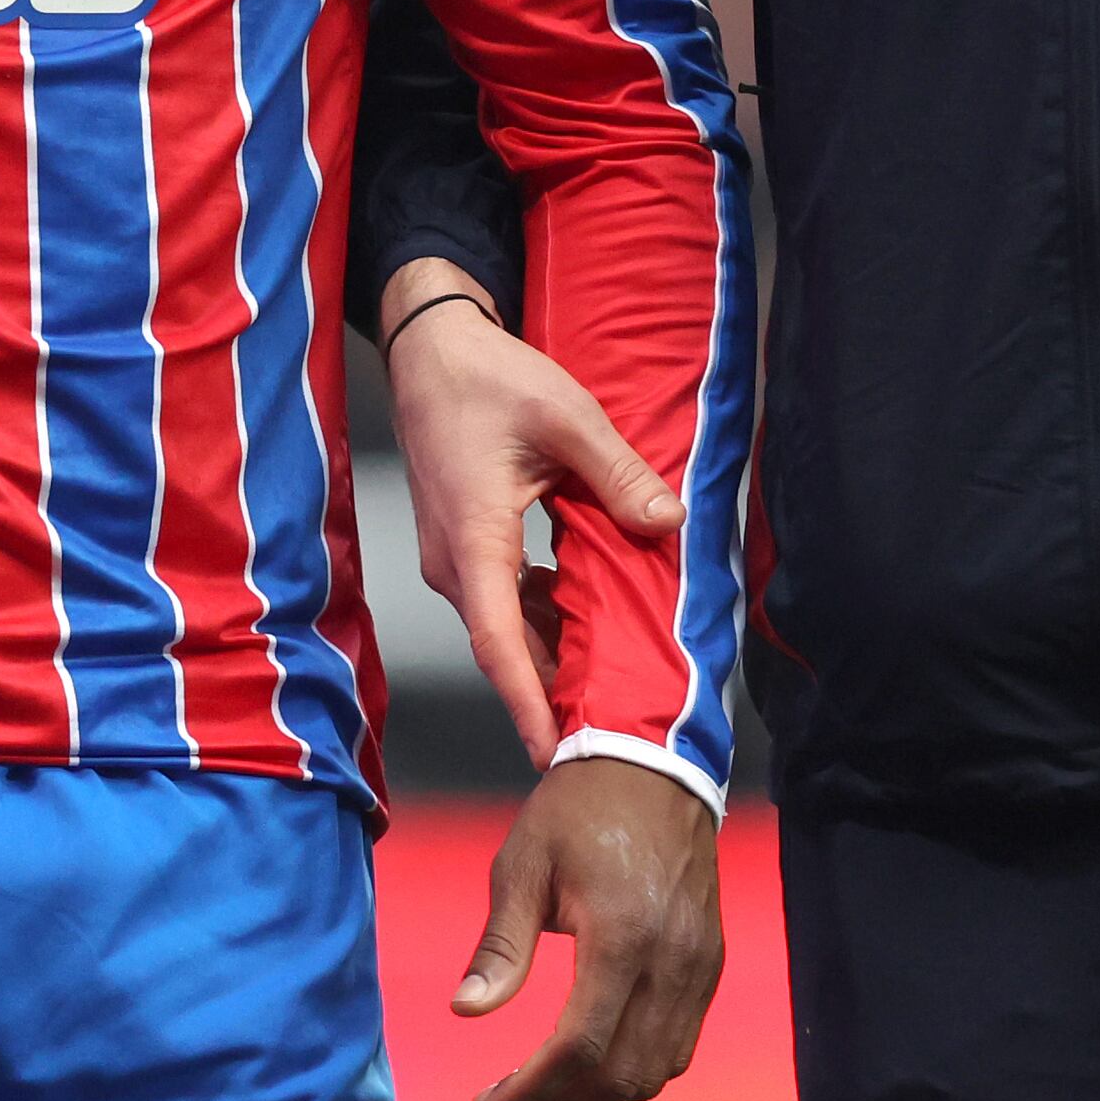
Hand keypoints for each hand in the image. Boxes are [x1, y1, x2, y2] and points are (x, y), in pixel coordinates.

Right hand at [379, 261, 679, 761]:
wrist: (431, 347)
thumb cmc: (487, 377)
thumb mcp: (566, 418)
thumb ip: (618, 475)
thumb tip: (668, 520)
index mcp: (474, 539)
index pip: (499, 642)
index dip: (527, 702)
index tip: (551, 753)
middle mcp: (454, 560)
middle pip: (505, 647)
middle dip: (550, 694)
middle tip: (606, 735)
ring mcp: (453, 554)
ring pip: (504, 626)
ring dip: (549, 654)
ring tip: (607, 687)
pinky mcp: (462, 543)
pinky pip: (502, 599)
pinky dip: (540, 617)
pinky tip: (584, 616)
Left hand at [452, 753, 724, 1100]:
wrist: (654, 766)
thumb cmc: (578, 810)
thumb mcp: (523, 865)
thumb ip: (500, 947)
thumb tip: (466, 1012)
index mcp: (622, 936)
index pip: (580, 1048)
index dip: (531, 1093)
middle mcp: (672, 962)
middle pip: (620, 1076)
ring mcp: (700, 968)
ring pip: (654, 1071)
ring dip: (596, 1097)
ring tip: (541, 1093)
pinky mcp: (711, 965)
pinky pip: (677, 1045)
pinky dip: (632, 1070)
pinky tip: (590, 1064)